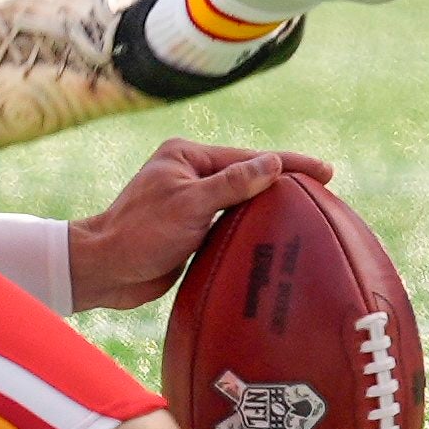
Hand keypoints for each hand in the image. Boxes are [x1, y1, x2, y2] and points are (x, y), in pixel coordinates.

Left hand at [69, 136, 328, 309]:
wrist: (103, 271)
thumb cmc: (140, 234)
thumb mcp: (190, 204)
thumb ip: (232, 183)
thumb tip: (273, 163)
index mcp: (187, 156)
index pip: (249, 158)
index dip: (289, 164)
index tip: (325, 171)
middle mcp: (189, 174)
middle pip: (248, 175)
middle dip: (284, 181)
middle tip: (326, 187)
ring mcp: (190, 201)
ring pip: (240, 201)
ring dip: (270, 204)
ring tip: (309, 209)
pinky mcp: (190, 229)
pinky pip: (230, 223)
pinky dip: (252, 226)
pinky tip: (275, 233)